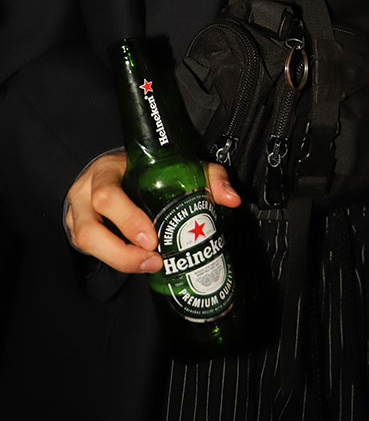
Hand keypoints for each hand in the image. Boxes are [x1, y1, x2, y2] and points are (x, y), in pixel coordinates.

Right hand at [64, 152, 240, 273]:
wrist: (116, 167)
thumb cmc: (144, 167)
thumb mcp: (174, 164)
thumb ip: (207, 176)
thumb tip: (231, 198)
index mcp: (106, 171)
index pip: (107, 194)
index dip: (127, 219)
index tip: (151, 238)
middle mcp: (85, 193)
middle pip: (89, 230)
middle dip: (121, 251)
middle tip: (153, 259)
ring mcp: (76, 215)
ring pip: (85, 245)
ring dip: (118, 260)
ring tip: (149, 264)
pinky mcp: (77, 232)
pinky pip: (90, 252)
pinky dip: (115, 259)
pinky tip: (137, 261)